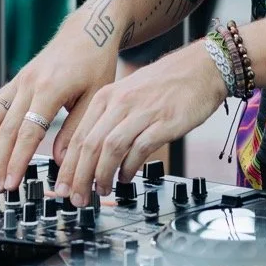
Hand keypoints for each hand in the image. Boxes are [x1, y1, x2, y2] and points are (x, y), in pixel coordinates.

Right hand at [0, 4, 121, 189]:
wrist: (88, 30)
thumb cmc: (96, 62)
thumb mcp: (96, 97)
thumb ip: (77, 129)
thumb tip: (60, 160)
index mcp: (50, 88)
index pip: (26, 132)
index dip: (17, 160)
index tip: (11, 182)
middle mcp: (29, 83)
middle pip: (6, 128)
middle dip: (0, 160)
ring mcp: (20, 79)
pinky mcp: (17, 78)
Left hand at [54, 41, 227, 204]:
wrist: (202, 67)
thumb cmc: (166, 83)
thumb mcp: (128, 93)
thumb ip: (109, 118)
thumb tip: (92, 152)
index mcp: (107, 96)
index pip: (78, 136)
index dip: (68, 166)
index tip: (63, 186)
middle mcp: (121, 103)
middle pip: (90, 145)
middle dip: (80, 177)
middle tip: (77, 198)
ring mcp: (142, 112)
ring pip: (110, 148)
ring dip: (102, 175)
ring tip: (102, 191)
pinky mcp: (164, 122)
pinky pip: (139, 149)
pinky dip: (129, 168)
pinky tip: (126, 178)